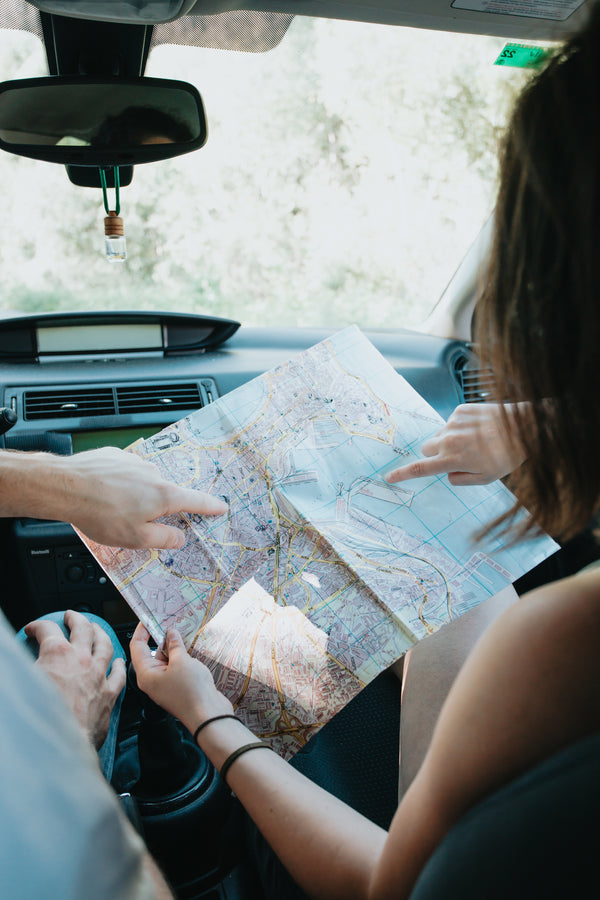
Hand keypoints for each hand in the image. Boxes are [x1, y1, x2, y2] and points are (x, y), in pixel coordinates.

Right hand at [25, 610, 125, 749]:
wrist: (61, 744)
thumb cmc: (40, 718)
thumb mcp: (23, 683)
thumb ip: (25, 669)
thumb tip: (19, 667)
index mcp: (57, 654)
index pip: (46, 629)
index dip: (37, 626)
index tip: (32, 630)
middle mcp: (81, 659)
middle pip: (82, 628)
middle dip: (75, 618)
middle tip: (70, 616)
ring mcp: (98, 675)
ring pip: (105, 645)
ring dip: (100, 633)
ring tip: (96, 629)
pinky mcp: (109, 694)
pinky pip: (119, 674)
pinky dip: (119, 665)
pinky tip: (119, 661)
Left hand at [58, 447, 227, 548]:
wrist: (66, 486)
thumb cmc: (100, 513)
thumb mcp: (136, 538)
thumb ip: (163, 539)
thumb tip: (179, 539)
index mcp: (163, 495)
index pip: (195, 501)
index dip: (210, 506)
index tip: (220, 507)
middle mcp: (153, 473)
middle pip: (164, 494)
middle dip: (155, 508)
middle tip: (135, 522)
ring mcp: (134, 461)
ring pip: (143, 483)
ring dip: (134, 495)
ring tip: (112, 509)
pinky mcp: (115, 456)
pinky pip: (125, 472)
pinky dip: (119, 484)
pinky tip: (104, 494)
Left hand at [130, 624, 232, 733]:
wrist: (208, 715)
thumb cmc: (191, 691)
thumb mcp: (182, 661)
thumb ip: (174, 645)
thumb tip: (170, 633)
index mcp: (146, 674)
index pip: (137, 647)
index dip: (141, 630)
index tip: (148, 617)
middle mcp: (152, 679)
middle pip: (150, 652)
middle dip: (159, 637)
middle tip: (167, 620)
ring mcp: (165, 684)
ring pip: (164, 660)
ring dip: (172, 646)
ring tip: (181, 631)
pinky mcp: (177, 687)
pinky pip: (174, 667)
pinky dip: (180, 657)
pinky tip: (189, 648)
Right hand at [386, 402, 526, 485]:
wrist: (523, 426)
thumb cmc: (507, 455)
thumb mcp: (486, 478)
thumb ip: (461, 479)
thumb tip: (448, 474)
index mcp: (453, 460)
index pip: (420, 468)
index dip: (402, 474)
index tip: (389, 476)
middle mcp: (448, 440)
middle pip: (426, 448)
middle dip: (434, 454)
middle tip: (454, 456)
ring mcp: (453, 423)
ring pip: (439, 434)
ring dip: (448, 439)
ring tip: (473, 440)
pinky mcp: (460, 409)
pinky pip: (451, 421)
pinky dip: (459, 426)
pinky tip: (477, 428)